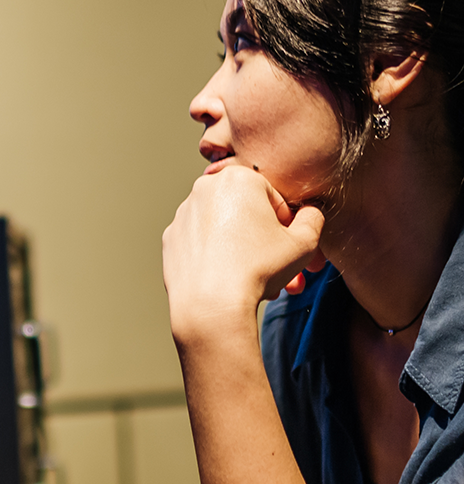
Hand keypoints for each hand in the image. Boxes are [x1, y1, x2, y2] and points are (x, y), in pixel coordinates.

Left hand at [162, 164, 324, 340]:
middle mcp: (204, 190)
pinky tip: (229, 281)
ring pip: (224, 231)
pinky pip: (202, 245)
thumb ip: (312, 219)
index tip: (290, 247)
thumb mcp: (304, 242)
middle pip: (246, 216)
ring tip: (260, 283)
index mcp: (238, 178)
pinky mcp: (169, 240)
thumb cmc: (258, 269)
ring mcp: (183, 215)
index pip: (274, 198)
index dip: (287, 226)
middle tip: (281, 270)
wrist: (210, 305)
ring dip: (244, 253)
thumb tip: (309, 214)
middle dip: (267, 244)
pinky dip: (216, 258)